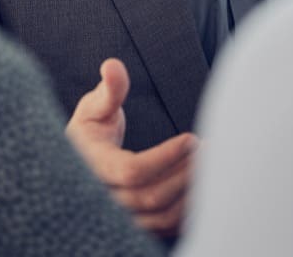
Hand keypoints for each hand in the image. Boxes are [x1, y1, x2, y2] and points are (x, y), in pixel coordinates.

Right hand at [66, 58, 198, 236]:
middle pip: (150, 196)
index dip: (165, 157)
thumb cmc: (90, 130)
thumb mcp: (94, 107)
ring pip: (160, 216)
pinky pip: (164, 227)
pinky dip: (187, 211)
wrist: (80, 165)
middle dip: (184, 173)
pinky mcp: (134, 225)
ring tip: (212, 165)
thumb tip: (112, 65)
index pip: (131, 171)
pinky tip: (204, 186)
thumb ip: (109, 90)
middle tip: (210, 149)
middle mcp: (102, 198)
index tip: (192, 139)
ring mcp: (118, 217)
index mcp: (92, 166)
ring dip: (190, 193)